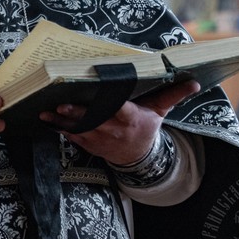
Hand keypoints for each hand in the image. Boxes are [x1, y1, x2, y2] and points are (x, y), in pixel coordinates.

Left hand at [42, 80, 199, 165]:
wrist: (138, 157)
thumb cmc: (146, 127)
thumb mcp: (160, 111)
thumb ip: (173, 95)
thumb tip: (193, 82)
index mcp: (130, 118)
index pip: (119, 110)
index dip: (107, 106)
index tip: (96, 97)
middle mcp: (113, 130)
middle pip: (93, 120)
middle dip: (76, 114)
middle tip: (59, 105)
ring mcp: (99, 139)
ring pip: (78, 129)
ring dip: (61, 122)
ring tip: (45, 114)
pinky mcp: (90, 144)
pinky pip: (72, 136)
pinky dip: (60, 129)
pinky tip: (46, 121)